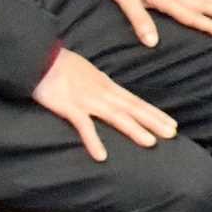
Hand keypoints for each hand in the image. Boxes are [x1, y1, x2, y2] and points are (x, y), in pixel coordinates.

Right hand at [33, 45, 175, 162]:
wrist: (37, 56)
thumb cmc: (60, 65)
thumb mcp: (88, 74)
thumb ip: (100, 86)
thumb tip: (113, 96)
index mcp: (106, 85)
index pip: (135, 101)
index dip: (154, 113)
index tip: (172, 124)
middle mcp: (102, 92)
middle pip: (132, 108)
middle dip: (153, 121)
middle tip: (173, 133)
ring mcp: (87, 99)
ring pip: (116, 116)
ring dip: (134, 129)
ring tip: (151, 142)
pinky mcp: (69, 107)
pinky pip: (83, 126)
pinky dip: (93, 140)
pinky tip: (102, 156)